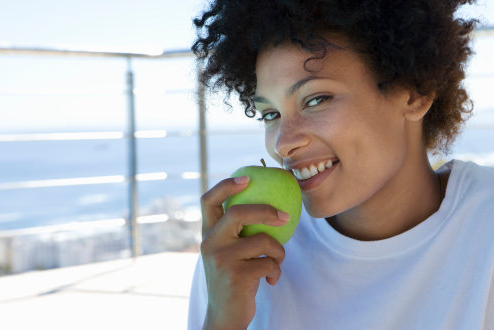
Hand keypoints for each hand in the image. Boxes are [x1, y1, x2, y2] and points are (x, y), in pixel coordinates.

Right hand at [200, 176, 287, 329]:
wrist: (225, 316)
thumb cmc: (234, 278)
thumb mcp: (229, 252)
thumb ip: (237, 232)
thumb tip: (269, 204)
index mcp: (208, 234)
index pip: (209, 200)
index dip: (226, 185)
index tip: (247, 177)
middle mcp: (210, 243)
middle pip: (238, 213)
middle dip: (266, 211)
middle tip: (285, 216)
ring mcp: (221, 259)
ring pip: (262, 240)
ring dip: (279, 252)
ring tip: (277, 262)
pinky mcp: (236, 275)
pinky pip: (269, 262)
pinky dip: (276, 270)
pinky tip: (270, 280)